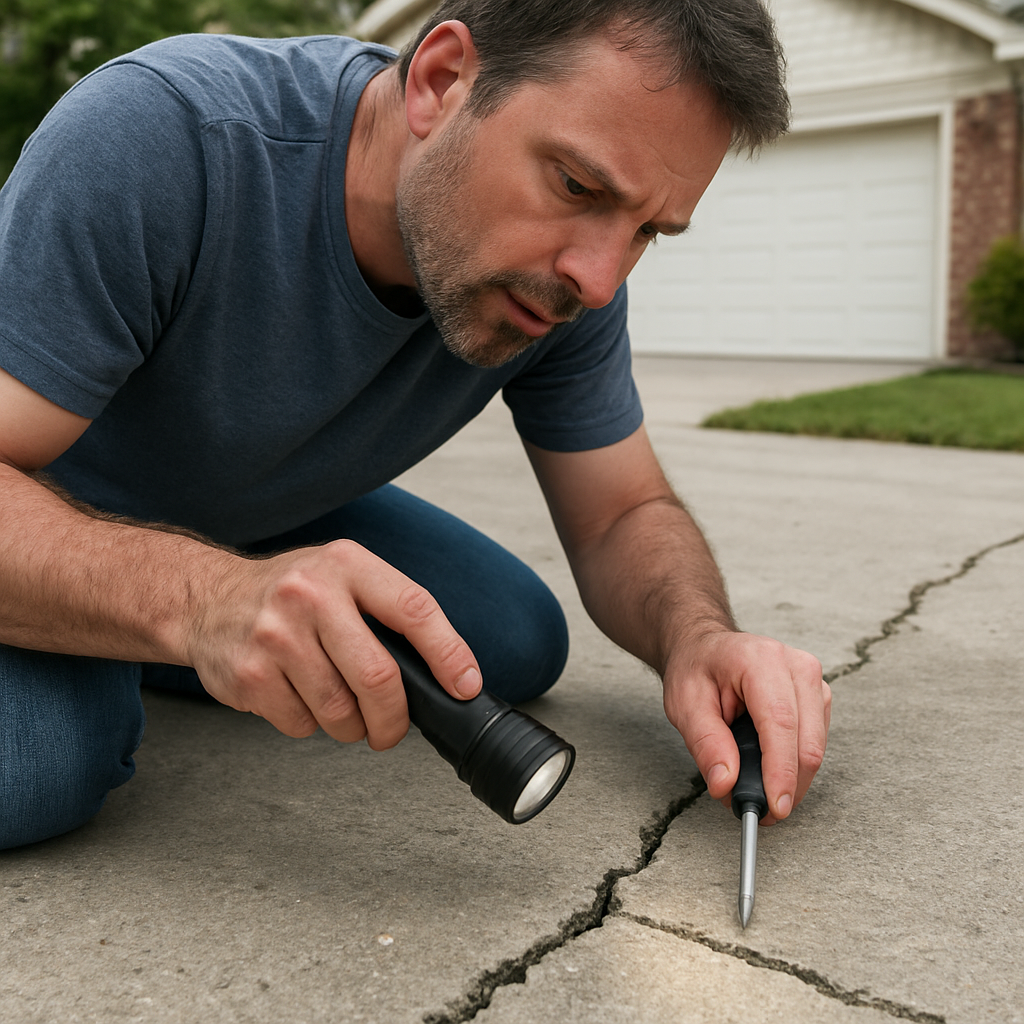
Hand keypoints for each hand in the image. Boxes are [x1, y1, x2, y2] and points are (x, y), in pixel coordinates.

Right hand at [184, 540, 481, 748]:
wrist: (206, 599)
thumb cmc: (291, 593)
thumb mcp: (343, 575)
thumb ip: (388, 611)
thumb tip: (446, 672)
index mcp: (347, 565)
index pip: (414, 609)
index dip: (449, 654)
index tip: (465, 686)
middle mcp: (310, 594)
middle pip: (377, 677)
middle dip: (394, 718)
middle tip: (393, 729)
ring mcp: (276, 635)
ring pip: (339, 711)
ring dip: (352, 726)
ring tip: (342, 709)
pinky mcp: (250, 674)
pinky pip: (302, 724)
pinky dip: (310, 724)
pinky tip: (298, 696)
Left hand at [662, 630, 830, 822]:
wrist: (707, 648)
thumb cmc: (696, 670)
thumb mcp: (684, 705)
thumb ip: (705, 744)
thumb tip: (725, 784)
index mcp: (760, 659)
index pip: (780, 723)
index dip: (781, 771)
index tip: (775, 808)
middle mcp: (796, 666)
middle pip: (806, 740)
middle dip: (787, 785)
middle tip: (758, 813)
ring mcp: (813, 680)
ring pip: (815, 746)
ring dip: (790, 778)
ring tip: (752, 787)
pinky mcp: (818, 696)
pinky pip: (815, 742)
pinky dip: (793, 764)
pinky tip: (767, 768)